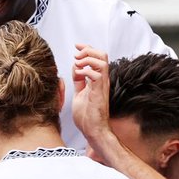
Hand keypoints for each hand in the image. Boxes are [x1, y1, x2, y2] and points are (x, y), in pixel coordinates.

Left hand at [71, 45, 114, 160]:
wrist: (92, 131)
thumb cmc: (87, 116)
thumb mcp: (79, 94)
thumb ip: (79, 81)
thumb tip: (75, 69)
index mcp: (98, 80)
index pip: (97, 58)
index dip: (87, 49)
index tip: (77, 47)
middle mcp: (102, 81)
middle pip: (102, 55)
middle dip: (88, 50)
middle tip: (77, 54)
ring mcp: (102, 86)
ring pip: (102, 61)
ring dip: (88, 58)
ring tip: (78, 63)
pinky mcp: (99, 93)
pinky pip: (97, 75)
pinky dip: (87, 70)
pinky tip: (78, 74)